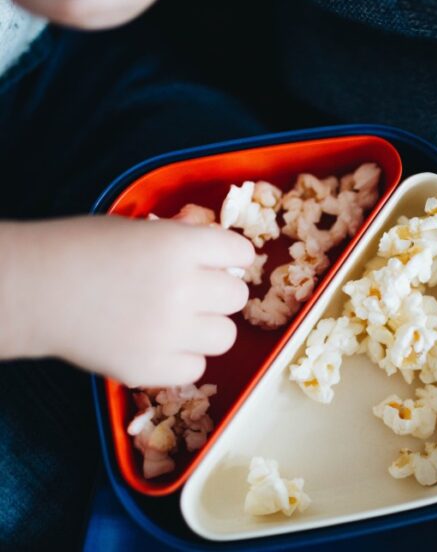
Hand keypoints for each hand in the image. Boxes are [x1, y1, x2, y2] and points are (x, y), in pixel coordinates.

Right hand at [0, 216, 253, 385]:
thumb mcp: (138, 230)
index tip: (222, 262)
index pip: (240, 251)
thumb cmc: (81, 249)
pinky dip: (183, 358)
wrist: (33, 289)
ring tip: (178, 322)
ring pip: (226, 336)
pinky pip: (197, 368)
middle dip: (219, 292)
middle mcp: (182, 289)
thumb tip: (221, 254)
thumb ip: (183, 241)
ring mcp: (168, 333)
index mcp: (179, 246)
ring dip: (207, 327)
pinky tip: (160, 345)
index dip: (232, 256)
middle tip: (194, 293)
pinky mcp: (150, 369)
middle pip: (237, 296)